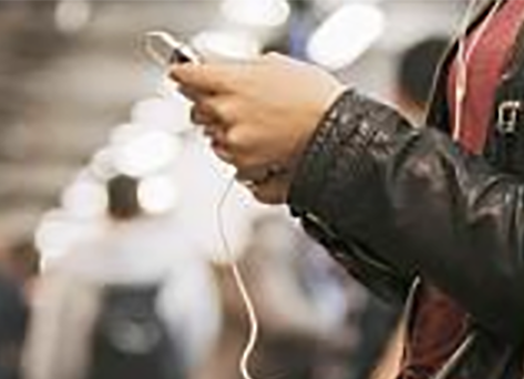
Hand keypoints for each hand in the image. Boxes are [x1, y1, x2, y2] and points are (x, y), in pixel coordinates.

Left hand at [170, 55, 344, 204]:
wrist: (339, 131)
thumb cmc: (315, 97)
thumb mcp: (273, 65)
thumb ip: (238, 68)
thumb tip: (222, 70)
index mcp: (229, 83)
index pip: (186, 77)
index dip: (185, 75)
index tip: (183, 76)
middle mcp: (226, 114)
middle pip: (197, 111)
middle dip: (211, 107)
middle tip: (235, 104)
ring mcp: (235, 144)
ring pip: (215, 140)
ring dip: (230, 134)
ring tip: (261, 129)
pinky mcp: (246, 168)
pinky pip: (233, 163)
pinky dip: (246, 158)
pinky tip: (266, 147)